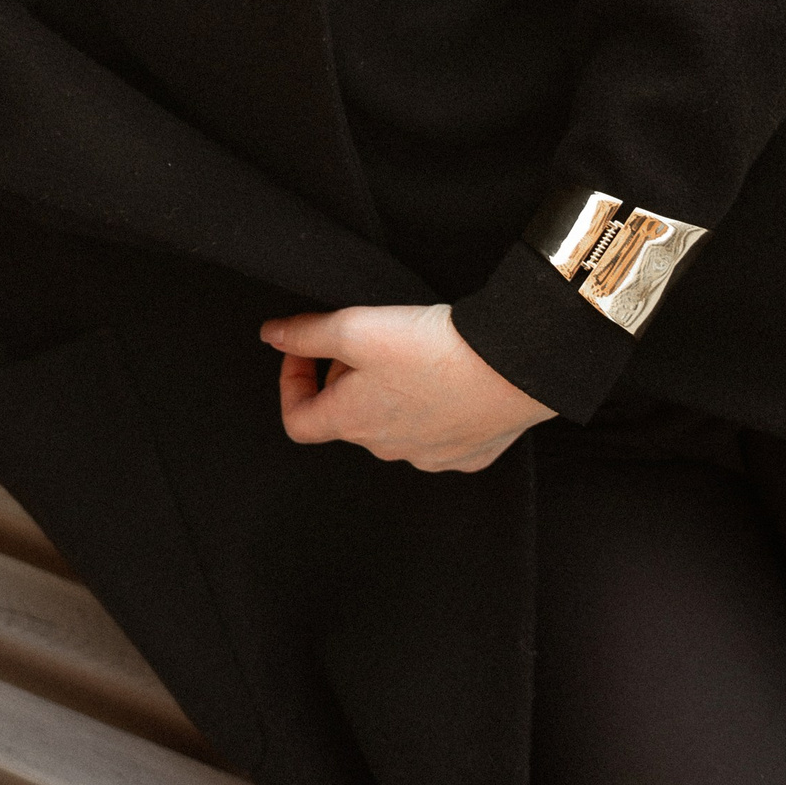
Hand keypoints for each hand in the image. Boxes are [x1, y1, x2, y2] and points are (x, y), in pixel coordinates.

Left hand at [259, 303, 553, 473]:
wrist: (513, 366)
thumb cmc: (432, 348)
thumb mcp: (355, 327)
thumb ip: (305, 332)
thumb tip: (272, 335)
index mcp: (352, 422)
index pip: (297, 421)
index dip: (290, 383)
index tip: (303, 352)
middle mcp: (387, 449)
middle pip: (346, 418)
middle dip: (343, 378)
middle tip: (365, 340)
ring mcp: (430, 457)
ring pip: (392, 427)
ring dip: (387, 394)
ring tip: (408, 353)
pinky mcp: (468, 454)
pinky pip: (437, 435)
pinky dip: (431, 409)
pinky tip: (445, 379)